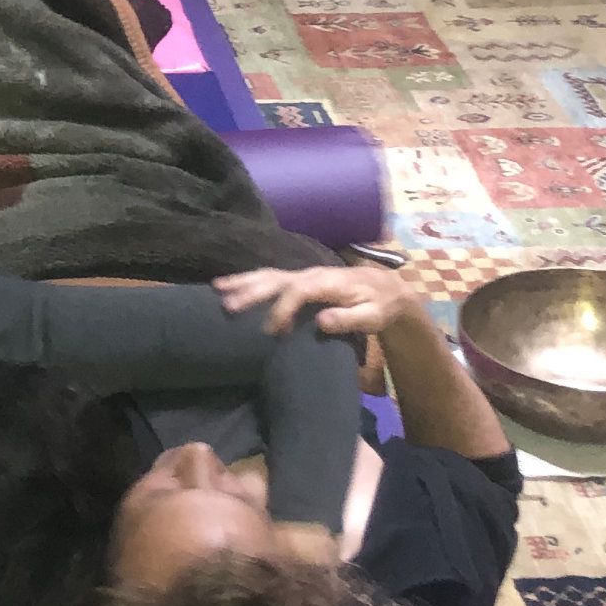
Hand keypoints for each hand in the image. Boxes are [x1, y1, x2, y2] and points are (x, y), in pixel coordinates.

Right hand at [212, 261, 423, 338]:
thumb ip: (349, 319)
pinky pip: (270, 277)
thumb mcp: (372, 317)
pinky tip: (229, 285)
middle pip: (276, 279)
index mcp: (328, 282)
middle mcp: (311, 274)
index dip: (283, 310)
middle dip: (251, 291)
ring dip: (243, 282)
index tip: (272, 331)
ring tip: (218, 289)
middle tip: (228, 307)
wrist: (387, 289)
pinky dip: (248, 280)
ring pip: (268, 275)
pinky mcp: (299, 280)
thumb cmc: (380, 306)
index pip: (299, 291)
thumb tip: (321, 321)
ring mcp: (303, 275)